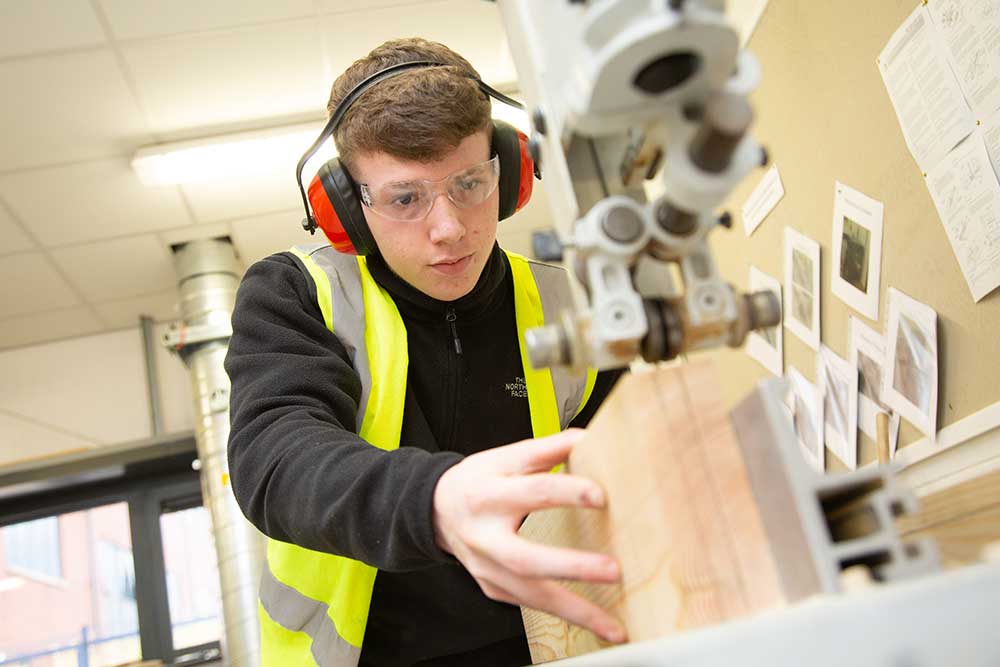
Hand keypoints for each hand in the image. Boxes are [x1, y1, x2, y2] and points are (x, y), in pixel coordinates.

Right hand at [432, 428, 626, 643]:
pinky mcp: (493, 587)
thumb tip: (589, 437)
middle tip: (613, 570)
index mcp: (490, 492)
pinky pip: (531, 606)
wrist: (436, 510)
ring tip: (612, 625)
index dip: (567, 492)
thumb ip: (547, 449)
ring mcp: (487, 566)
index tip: (601, 496)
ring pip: (530, 594)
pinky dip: (564, 615)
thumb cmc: (478, 480)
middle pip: (527, 557)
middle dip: (571, 566)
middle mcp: (485, 534)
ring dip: (575, 610)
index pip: (532, 491)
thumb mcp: (506, 457)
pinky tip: (594, 623)